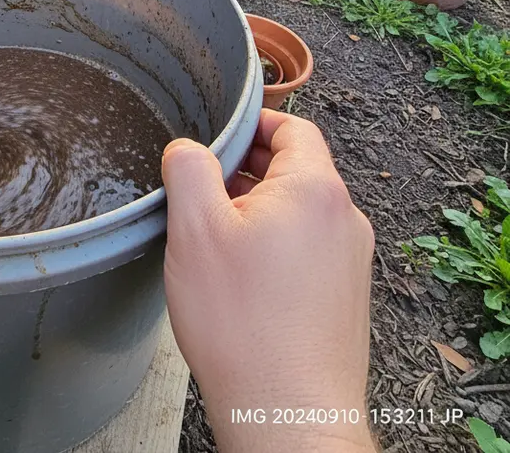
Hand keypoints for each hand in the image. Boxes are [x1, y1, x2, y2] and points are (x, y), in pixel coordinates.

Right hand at [162, 109, 375, 452]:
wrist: (287, 414)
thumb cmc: (242, 325)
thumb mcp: (195, 229)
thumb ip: (189, 168)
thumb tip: (188, 147)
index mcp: (315, 190)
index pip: (293, 127)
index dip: (253, 123)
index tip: (218, 135)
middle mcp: (344, 219)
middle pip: (296, 167)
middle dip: (247, 167)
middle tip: (202, 188)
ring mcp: (349, 260)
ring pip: (299, 209)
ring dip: (258, 206)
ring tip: (215, 234)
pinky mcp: (344, 295)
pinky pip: (308, 246)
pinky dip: (274, 241)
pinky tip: (240, 273)